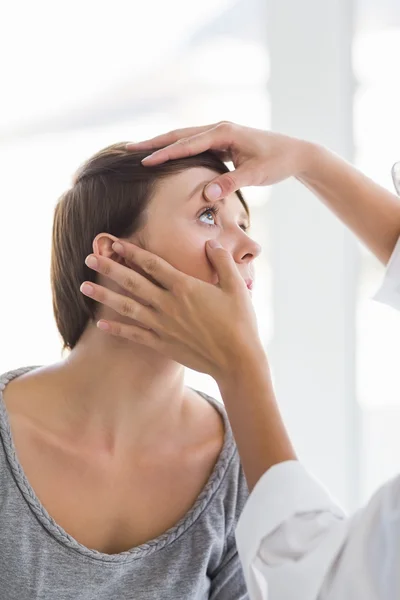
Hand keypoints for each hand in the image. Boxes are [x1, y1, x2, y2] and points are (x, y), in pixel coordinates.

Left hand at [81, 240, 263, 381]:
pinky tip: (100, 323)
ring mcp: (163, 325)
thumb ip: (222, 262)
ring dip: (105, 296)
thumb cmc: (240, 322)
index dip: (133, 252)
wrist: (237, 360)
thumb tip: (211, 243)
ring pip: (127, 307)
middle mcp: (169, 305)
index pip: (153, 264)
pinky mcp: (162, 344)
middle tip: (89, 259)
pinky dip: (117, 329)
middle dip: (109, 268)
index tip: (117, 243)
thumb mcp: (236, 287)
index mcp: (185, 287)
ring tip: (84, 287)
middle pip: (133, 282)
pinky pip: (134, 334)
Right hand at [127, 121, 313, 200]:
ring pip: (184, 137)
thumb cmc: (276, 163)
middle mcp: (219, 128)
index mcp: (224, 132)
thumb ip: (231, 183)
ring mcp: (220, 133)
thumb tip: (207, 194)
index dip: (164, 153)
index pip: (187, 143)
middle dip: (154, 142)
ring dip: (162, 144)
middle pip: (179, 134)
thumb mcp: (255, 175)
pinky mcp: (222, 141)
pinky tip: (165, 155)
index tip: (143, 161)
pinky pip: (193, 144)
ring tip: (139, 150)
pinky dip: (177, 148)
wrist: (295, 153)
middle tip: (128, 148)